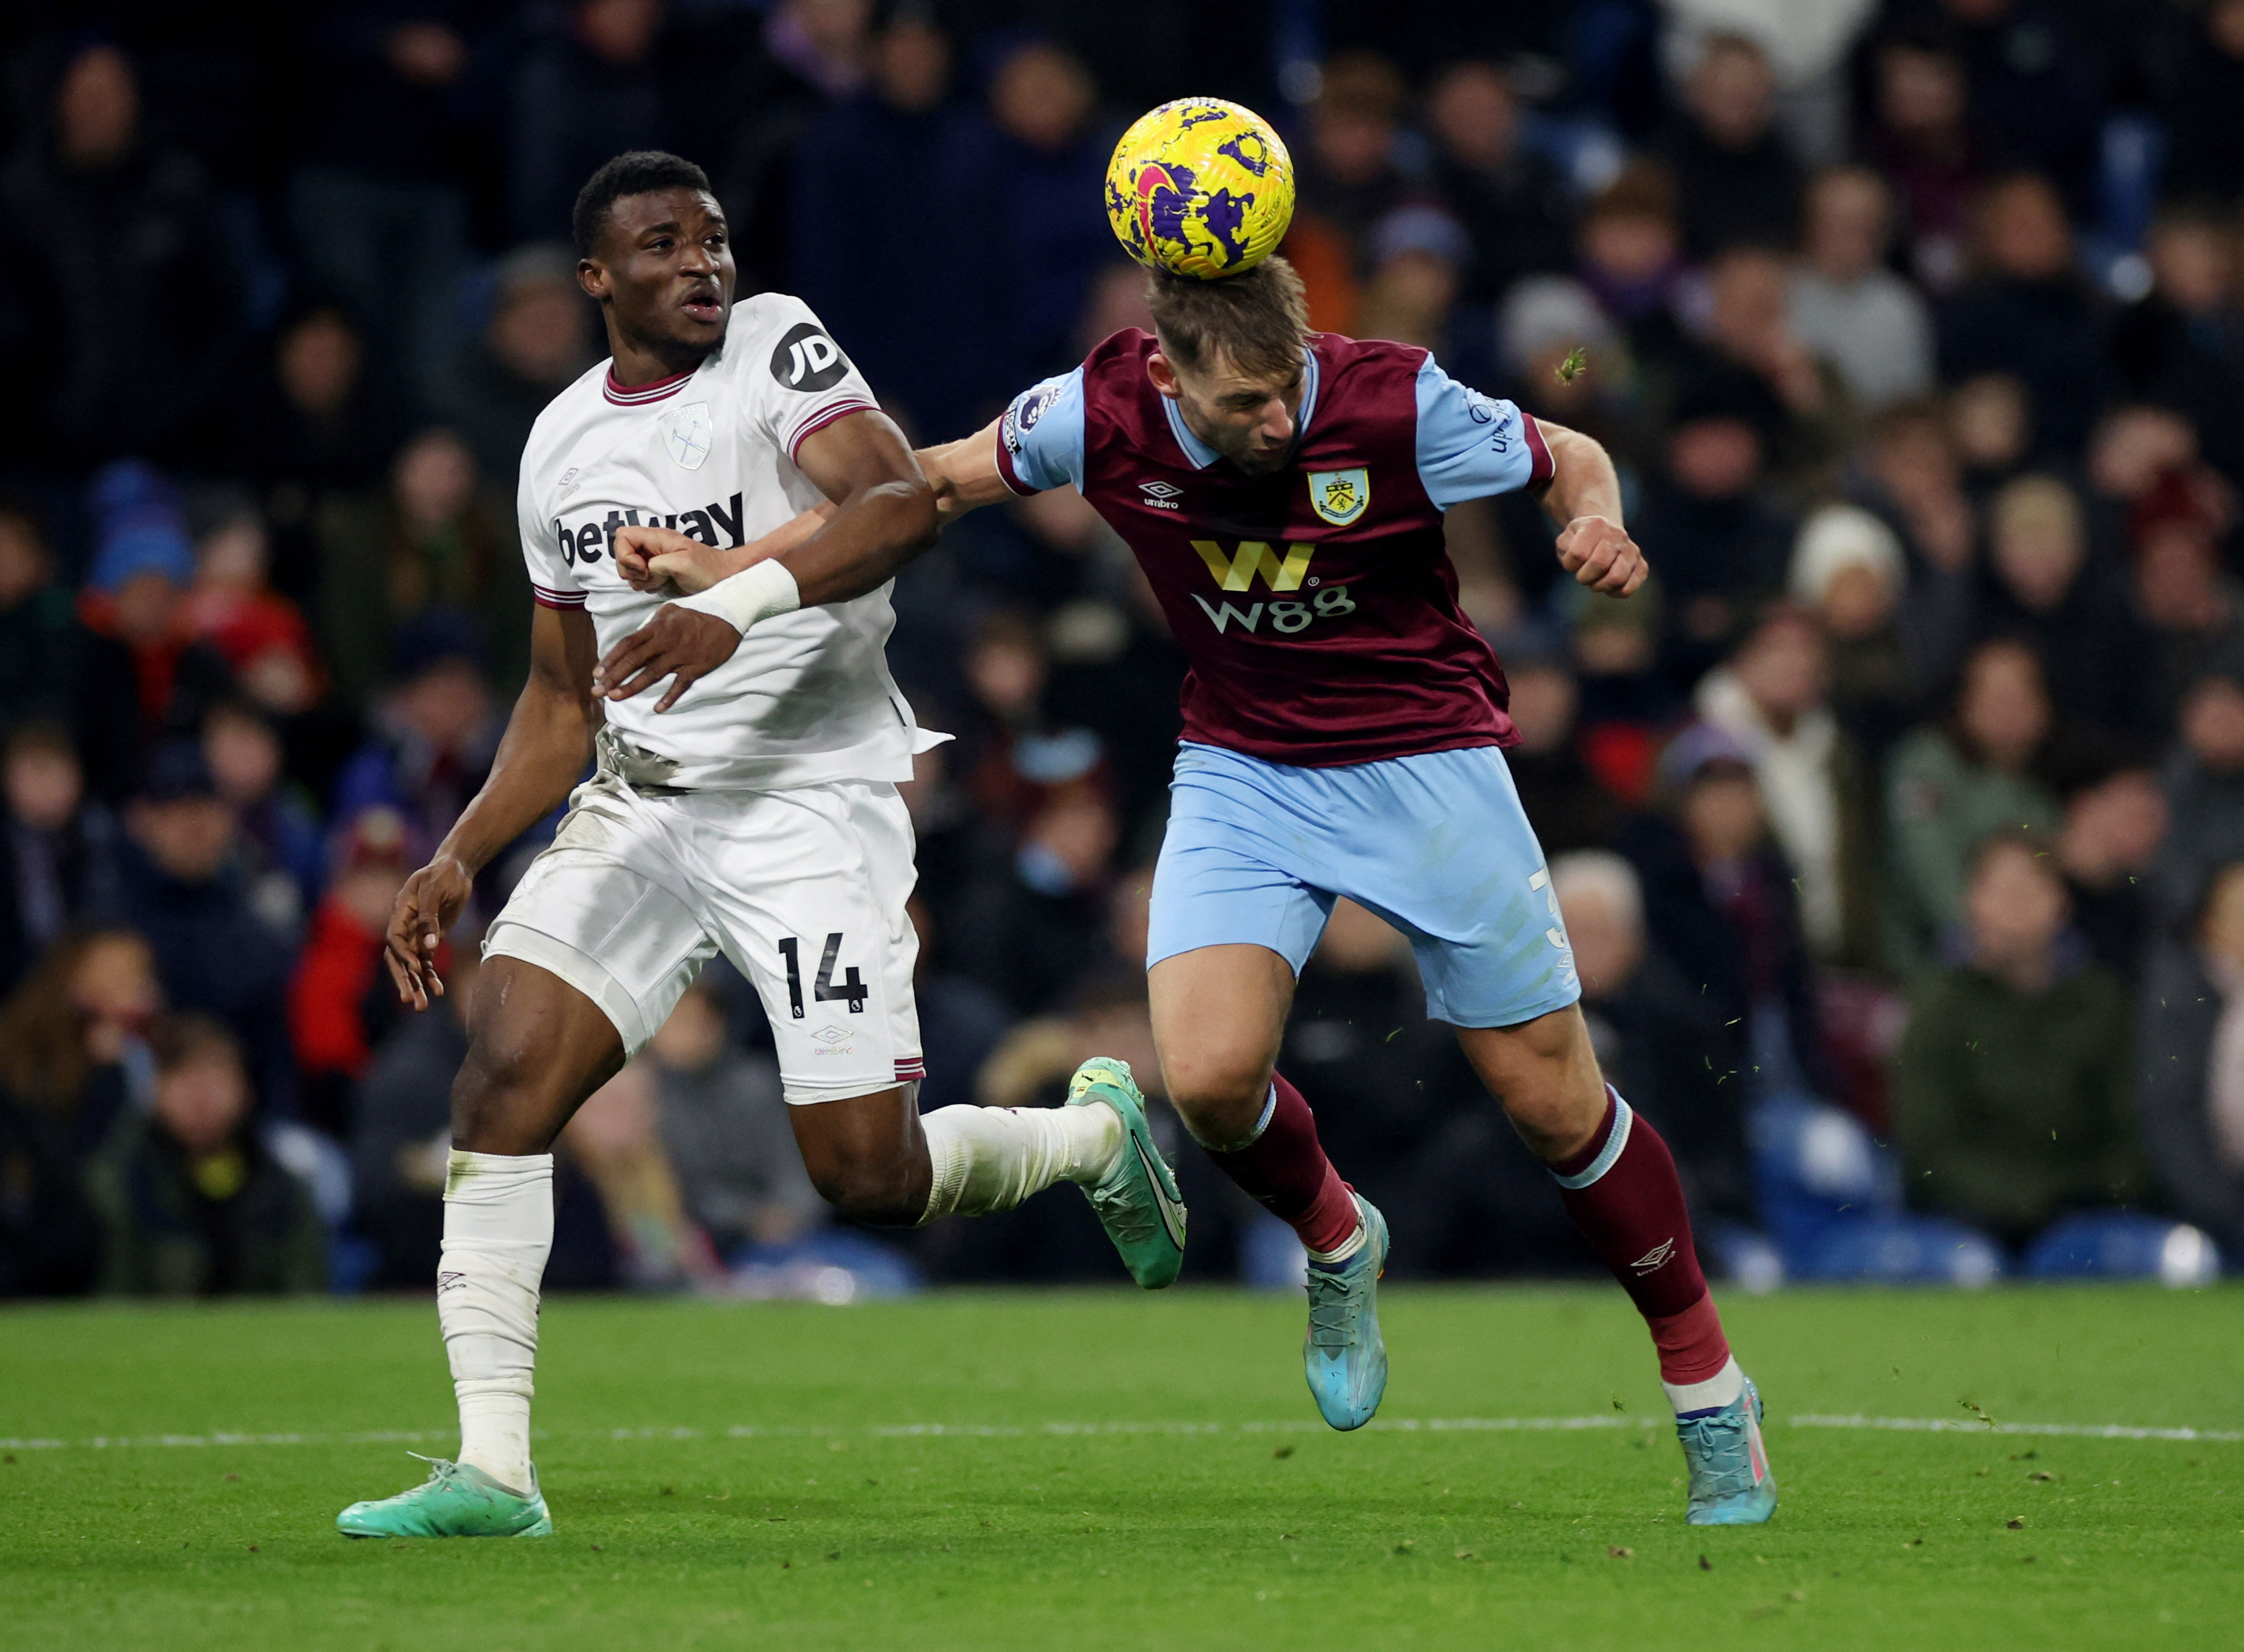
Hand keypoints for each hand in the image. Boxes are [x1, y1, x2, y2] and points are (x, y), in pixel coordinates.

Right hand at [384, 856, 473, 1010]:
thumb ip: (431, 917)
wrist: (455, 868)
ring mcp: (415, 934)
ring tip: (422, 1007)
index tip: (418, 968)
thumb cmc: (444, 873)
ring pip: (411, 965)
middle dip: (404, 980)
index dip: (404, 955)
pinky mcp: (429, 939)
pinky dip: (430, 976)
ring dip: (416, 985)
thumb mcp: (437, 890)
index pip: (395, 939)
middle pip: (398, 958)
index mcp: (401, 911)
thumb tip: (430, 947)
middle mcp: (404, 925)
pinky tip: (437, 991)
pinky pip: (426, 961)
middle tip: (410, 1001)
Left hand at [592, 604, 741, 711]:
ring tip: (615, 697)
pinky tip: (657, 708)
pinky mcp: (697, 666)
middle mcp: (665, 642)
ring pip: (653, 673)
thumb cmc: (698, 612)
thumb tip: (638, 636)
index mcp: (657, 628)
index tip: (597, 673)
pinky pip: (681, 684)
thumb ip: (653, 623)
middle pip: (634, 660)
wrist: (728, 613)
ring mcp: (681, 655)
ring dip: (632, 686)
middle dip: (613, 676)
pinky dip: (669, 697)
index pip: (628, 644)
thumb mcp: (671, 610)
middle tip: (597, 691)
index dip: (611, 659)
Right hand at [612, 523, 711, 595]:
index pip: (622, 536)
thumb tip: (646, 570)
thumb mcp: (682, 563)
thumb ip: (657, 563)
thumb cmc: (707, 569)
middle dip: (631, 570)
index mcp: (656, 537)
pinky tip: (663, 585)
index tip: (643, 568)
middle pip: (621, 554)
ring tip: (661, 580)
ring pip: (629, 570)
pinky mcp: (657, 573)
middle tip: (651, 577)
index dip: (625, 554)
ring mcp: (653, 560)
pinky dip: (647, 585)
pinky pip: (640, 580)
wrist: (723, 579)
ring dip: (641, 580)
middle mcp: (651, 546)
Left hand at [1556, 515, 1647, 596]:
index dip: (1569, 564)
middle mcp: (1618, 535)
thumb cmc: (1580, 542)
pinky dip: (1614, 592)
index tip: (1571, 563)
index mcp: (1597, 525)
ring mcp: (1632, 550)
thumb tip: (1580, 557)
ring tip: (1596, 581)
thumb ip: (1565, 547)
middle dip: (1584, 577)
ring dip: (1600, 586)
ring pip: (1617, 578)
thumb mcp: (1565, 540)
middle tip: (1582, 576)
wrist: (1603, 536)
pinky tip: (1608, 586)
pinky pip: (1628, 588)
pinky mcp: (1641, 567)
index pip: (1579, 554)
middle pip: (1600, 564)